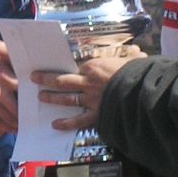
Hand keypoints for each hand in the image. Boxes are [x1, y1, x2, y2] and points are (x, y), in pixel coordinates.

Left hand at [32, 45, 146, 130]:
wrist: (144, 92)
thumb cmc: (139, 73)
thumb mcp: (133, 60)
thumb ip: (129, 57)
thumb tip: (138, 52)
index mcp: (94, 67)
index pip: (73, 66)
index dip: (61, 66)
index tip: (50, 64)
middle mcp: (87, 82)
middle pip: (62, 80)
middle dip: (46, 79)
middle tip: (33, 78)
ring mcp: (90, 100)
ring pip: (66, 98)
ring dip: (52, 98)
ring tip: (40, 97)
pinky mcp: (96, 116)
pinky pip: (77, 121)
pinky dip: (65, 123)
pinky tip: (55, 125)